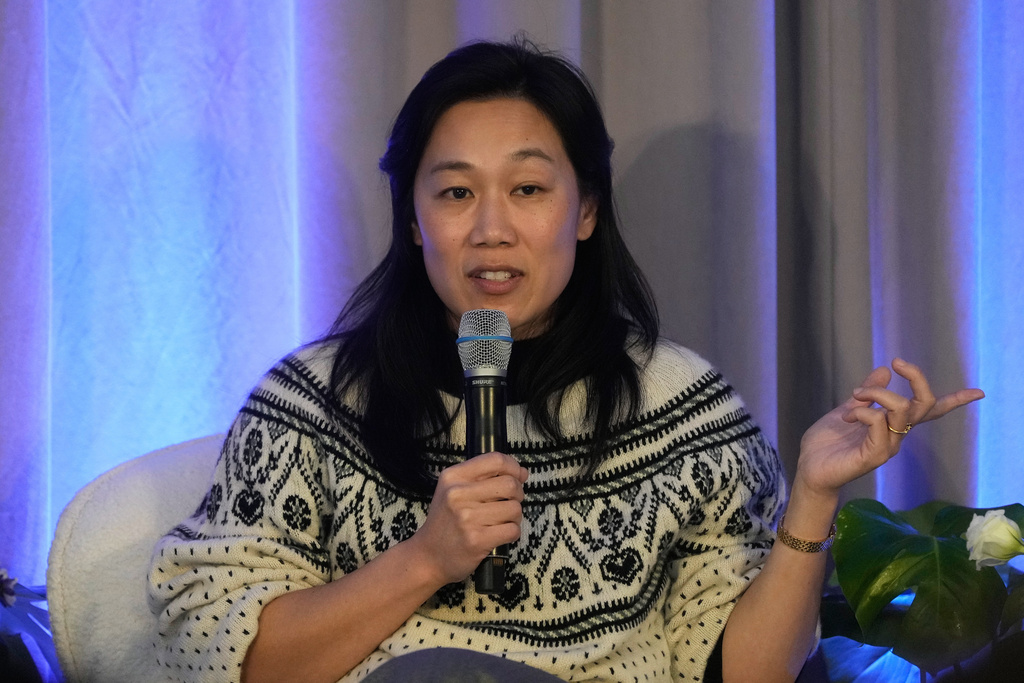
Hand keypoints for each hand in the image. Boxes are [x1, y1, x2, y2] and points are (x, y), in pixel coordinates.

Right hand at [407, 451, 528, 585]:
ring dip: (514, 517)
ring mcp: (467, 518)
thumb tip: (522, 472)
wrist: (428, 556)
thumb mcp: (454, 490)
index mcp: (453, 477)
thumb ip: (485, 477)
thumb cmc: (446, 522)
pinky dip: (512, 533)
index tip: (516, 477)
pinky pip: (512, 530)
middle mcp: (458, 494)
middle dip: (518, 494)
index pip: (495, 460)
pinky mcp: (476, 540)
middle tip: (508, 503)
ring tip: (501, 522)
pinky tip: (499, 535)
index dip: (513, 467)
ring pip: (514, 508)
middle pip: (510, 484)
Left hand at [795, 358, 983, 501]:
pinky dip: (864, 411)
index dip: (955, 401)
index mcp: (891, 423)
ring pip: (903, 409)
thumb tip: (885, 370)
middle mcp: (895, 435)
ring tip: (854, 395)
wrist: (809, 468)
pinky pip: (880, 424)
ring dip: (877, 392)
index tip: (979, 392)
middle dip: (917, 379)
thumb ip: (867, 394)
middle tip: (897, 363)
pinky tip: (848, 416)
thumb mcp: (848, 409)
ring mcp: (887, 446)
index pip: (930, 411)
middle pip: (924, 404)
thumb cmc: (827, 443)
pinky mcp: (874, 456)